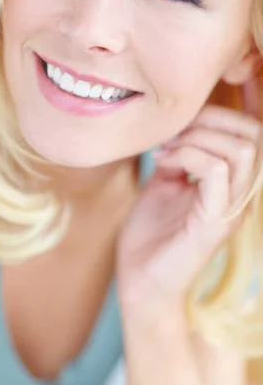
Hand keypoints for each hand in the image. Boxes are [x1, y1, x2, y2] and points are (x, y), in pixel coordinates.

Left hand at [117, 77, 260, 313]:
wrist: (139, 278)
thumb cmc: (151, 231)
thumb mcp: (165, 179)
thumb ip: (180, 152)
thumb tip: (179, 123)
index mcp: (232, 182)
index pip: (250, 131)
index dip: (219, 112)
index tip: (178, 118)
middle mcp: (240, 194)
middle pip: (253, 133)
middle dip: (210, 117)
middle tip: (173, 129)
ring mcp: (231, 209)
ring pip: (243, 149)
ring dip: (199, 135)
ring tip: (167, 146)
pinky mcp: (215, 223)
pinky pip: (216, 171)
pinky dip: (188, 154)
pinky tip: (164, 160)